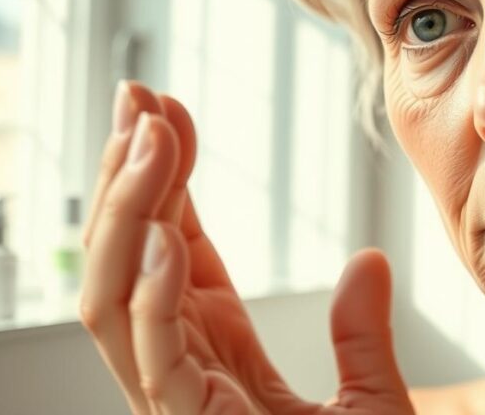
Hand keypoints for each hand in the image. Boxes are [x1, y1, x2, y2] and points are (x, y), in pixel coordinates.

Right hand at [79, 81, 413, 413]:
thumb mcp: (367, 398)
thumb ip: (361, 334)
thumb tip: (369, 261)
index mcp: (213, 355)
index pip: (168, 247)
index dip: (162, 177)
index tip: (165, 108)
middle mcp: (182, 370)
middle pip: (127, 262)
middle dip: (124, 177)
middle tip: (138, 99)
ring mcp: (175, 399)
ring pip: (115, 300)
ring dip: (126, 214)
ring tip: (148, 138)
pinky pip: (156, 356)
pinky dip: (153, 295)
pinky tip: (166, 236)